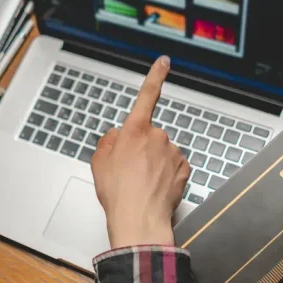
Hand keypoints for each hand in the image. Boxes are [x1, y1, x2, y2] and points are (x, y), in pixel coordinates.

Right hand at [91, 56, 190, 248]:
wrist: (139, 220)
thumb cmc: (118, 194)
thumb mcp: (98, 163)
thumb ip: (108, 141)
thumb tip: (117, 137)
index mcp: (134, 131)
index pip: (147, 96)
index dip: (156, 76)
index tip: (164, 62)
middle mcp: (157, 137)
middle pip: (149, 135)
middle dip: (141, 148)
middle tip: (129, 171)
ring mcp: (172, 152)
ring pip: (162, 152)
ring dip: (153, 163)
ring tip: (141, 183)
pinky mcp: (184, 168)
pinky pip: (172, 166)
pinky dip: (165, 174)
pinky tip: (154, 187)